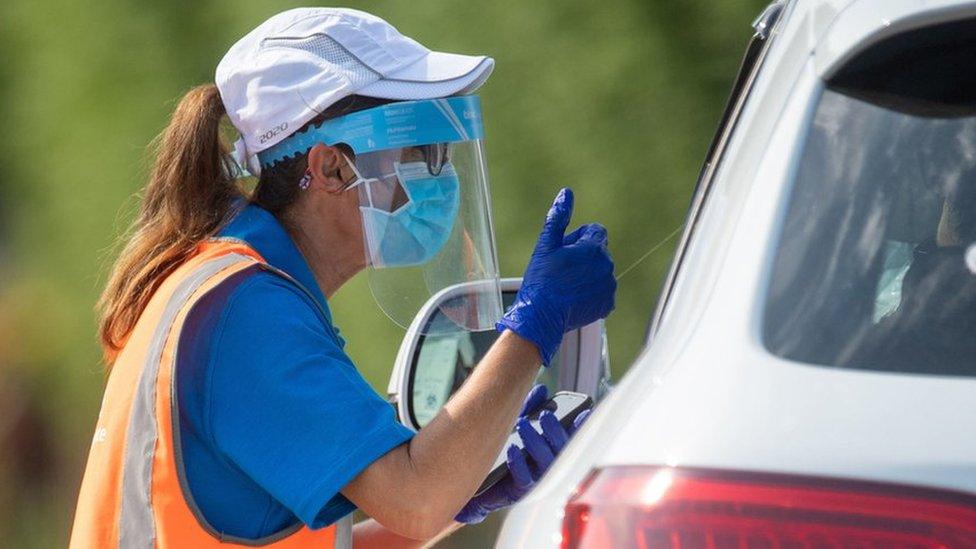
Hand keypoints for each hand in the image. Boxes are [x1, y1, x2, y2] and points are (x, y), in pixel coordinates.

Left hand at [455, 385, 590, 523]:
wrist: (483, 478)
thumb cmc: (507, 449)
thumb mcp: (517, 424)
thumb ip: (530, 407)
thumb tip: (541, 390)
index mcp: (553, 448)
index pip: (572, 436)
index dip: (580, 426)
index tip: (583, 412)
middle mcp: (550, 463)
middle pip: (560, 448)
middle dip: (554, 430)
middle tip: (544, 415)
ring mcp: (538, 477)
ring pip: (544, 461)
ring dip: (534, 441)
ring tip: (523, 424)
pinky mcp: (521, 490)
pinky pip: (524, 477)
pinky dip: (519, 462)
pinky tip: (512, 449)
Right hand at [497, 188, 615, 364]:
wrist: (541, 316)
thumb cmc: (541, 280)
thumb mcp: (546, 245)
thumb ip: (558, 217)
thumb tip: (567, 193)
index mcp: (594, 248)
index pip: (595, 231)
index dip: (577, 239)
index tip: (563, 252)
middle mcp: (607, 266)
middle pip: (598, 251)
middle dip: (583, 256)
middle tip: (561, 270)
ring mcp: (609, 286)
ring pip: (600, 271)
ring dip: (587, 274)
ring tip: (566, 285)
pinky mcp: (608, 303)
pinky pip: (602, 290)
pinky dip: (591, 292)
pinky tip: (574, 296)